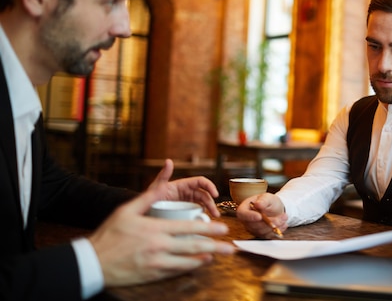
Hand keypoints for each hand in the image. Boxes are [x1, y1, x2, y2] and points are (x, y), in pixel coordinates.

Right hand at [89, 181, 234, 286]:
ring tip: (217, 256)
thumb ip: (149, 198)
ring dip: (205, 258)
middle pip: (194, 247)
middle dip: (215, 247)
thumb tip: (163, 185)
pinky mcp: (152, 274)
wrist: (93, 262)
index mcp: (156, 229)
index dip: (209, 229)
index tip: (223, 229)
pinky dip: (189, 267)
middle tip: (230, 247)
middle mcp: (159, 247)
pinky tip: (197, 264)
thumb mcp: (127, 210)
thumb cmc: (109, 234)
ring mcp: (156, 263)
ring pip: (188, 261)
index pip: (189, 228)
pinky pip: (176, 271)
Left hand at [147, 159, 221, 217]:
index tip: (215, 194)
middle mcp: (186, 192)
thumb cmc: (148, 197)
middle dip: (211, 202)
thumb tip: (168, 161)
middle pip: (204, 195)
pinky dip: (202, 216)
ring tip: (212, 218)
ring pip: (202, 204)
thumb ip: (163, 175)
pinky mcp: (185, 212)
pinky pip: (196, 212)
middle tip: (215, 212)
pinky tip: (204, 222)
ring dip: (209, 209)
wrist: (143, 213)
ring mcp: (186, 202)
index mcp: (182, 185)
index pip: (200, 182)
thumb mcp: (156, 186)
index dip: (210, 186)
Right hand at [236, 192, 286, 238]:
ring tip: (284, 217)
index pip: (242, 214)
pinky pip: (267, 236)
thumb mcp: (267, 197)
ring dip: (275, 226)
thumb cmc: (268, 201)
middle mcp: (247, 220)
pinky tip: (283, 224)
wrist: (275, 209)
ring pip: (262, 231)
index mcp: (244, 208)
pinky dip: (277, 230)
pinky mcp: (260, 235)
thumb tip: (258, 204)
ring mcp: (253, 229)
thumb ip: (263, 200)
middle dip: (269, 222)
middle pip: (254, 225)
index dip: (250, 217)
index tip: (260, 216)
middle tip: (282, 216)